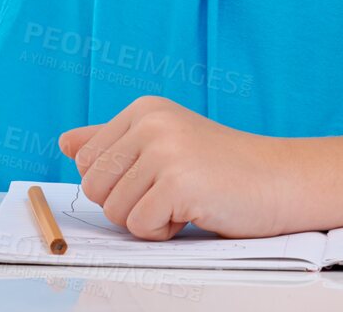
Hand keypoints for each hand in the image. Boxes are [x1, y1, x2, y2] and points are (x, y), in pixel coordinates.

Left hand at [57, 95, 297, 240]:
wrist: (278, 180)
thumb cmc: (220, 168)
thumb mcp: (162, 144)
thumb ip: (112, 142)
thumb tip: (64, 142)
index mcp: (142, 109)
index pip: (85, 160)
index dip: (115, 183)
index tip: (153, 178)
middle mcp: (149, 122)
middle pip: (94, 187)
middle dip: (126, 205)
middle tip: (168, 194)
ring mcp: (164, 150)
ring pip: (115, 211)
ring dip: (148, 220)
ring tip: (184, 200)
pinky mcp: (177, 182)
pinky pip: (140, 227)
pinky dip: (164, 232)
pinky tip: (193, 211)